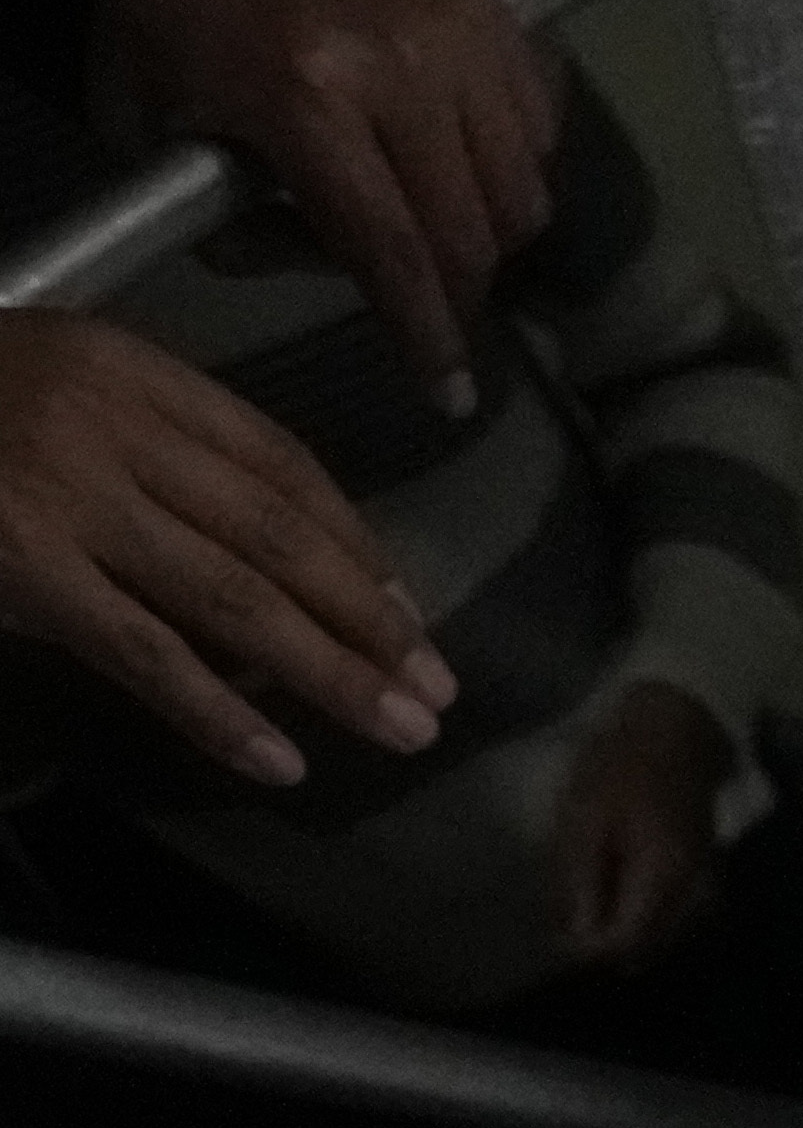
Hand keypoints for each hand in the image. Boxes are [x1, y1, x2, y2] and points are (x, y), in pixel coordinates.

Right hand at [0, 312, 447, 785]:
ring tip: (400, 728)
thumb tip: (261, 574)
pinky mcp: (26, 570)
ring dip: (331, 673)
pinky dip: (222, 712)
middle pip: (281, 536)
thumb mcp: (50, 391)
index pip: (281, 461)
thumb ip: (148, 457)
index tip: (405, 607)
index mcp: (129, 369)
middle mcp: (111, 425)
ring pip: (236, 600)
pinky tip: (282, 758)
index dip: (356, 541)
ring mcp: (67, 499)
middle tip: (437, 686)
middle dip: (372, 619)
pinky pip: (147, 655)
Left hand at [88, 0, 558, 411]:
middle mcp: (402, 58)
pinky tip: (460, 153)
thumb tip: (355, 283)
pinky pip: (542, 119)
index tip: (446, 390)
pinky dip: (514, 156)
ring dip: (491, 227)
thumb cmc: (166, 25)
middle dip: (460, 290)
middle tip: (434, 307)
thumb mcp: (175, 144)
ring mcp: (458, 22)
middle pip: (476, 228)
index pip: (396, 248)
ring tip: (439, 221)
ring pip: (525, 183)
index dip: (426, 333)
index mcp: (305, 93)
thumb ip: (262, 231)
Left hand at [550, 679, 731, 967]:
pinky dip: (642, 916)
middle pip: (646, 946)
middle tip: (564, 924)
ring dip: (623, 931)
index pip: (625, 942)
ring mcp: (704, 886)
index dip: (586, 949)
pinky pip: (673, 916)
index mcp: (662, 879)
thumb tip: (575, 940)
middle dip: (604, 944)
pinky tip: (617, 898)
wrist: (677, 730)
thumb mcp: (583, 820)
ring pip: (661, 935)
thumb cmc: (621, 767)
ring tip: (586, 910)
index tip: (554, 936)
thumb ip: (579, 883)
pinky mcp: (704, 876)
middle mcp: (693, 894)